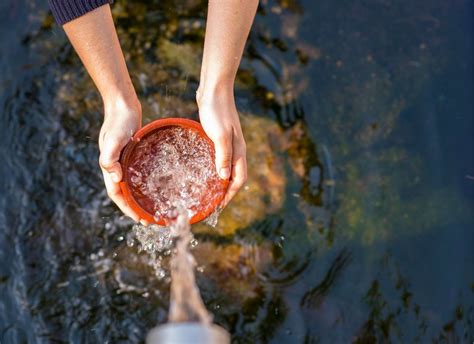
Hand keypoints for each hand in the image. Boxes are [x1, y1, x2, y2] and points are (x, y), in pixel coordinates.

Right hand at [99, 95, 141, 221]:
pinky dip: (145, 183)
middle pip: (125, 194)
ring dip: (140, 198)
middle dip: (135, 209)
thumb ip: (109, 158)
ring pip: (132, 185)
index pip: (117, 195)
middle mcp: (117, 167)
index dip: (127, 208)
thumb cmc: (118, 122)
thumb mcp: (113, 140)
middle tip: (150, 220)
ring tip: (153, 208)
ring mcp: (125, 162)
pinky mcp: (133, 155)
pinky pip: (138, 174)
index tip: (140, 219)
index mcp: (110, 168)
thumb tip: (115, 178)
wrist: (123, 106)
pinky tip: (156, 186)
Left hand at [197, 88, 246, 206]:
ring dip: (220, 181)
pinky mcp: (219, 137)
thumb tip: (224, 178)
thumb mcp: (220, 135)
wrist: (214, 89)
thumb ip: (223, 156)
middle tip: (212, 204)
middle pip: (235, 177)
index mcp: (238, 151)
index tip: (219, 207)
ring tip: (208, 192)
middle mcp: (236, 150)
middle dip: (226, 192)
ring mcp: (228, 143)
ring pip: (227, 168)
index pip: (239, 179)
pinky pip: (219, 159)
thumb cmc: (217, 111)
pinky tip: (203, 170)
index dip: (230, 195)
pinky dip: (214, 169)